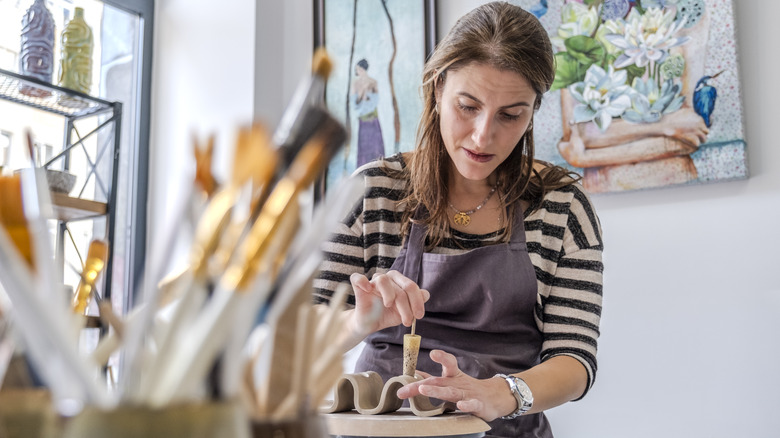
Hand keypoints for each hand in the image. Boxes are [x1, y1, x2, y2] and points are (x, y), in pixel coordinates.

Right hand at [349, 271, 428, 333]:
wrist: (370, 325)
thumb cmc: (387, 315)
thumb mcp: (405, 312)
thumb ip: (416, 303)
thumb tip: (426, 294)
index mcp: (399, 282)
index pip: (411, 286)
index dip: (417, 301)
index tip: (419, 316)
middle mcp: (387, 279)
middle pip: (402, 283)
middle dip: (408, 303)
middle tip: (408, 320)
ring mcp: (373, 282)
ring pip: (383, 280)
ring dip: (389, 295)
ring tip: (389, 306)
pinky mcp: (359, 287)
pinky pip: (358, 278)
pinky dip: (362, 281)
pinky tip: (368, 289)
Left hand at [396, 349, 516, 421]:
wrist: (495, 397)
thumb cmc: (468, 388)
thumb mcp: (452, 380)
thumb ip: (434, 378)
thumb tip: (415, 374)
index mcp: (453, 376)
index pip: (448, 363)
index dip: (441, 357)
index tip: (432, 353)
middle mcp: (458, 384)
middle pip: (440, 382)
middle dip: (422, 384)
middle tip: (406, 387)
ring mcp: (468, 394)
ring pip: (451, 392)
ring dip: (436, 391)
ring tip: (423, 390)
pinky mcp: (478, 406)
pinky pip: (472, 405)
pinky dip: (467, 405)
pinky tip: (461, 405)